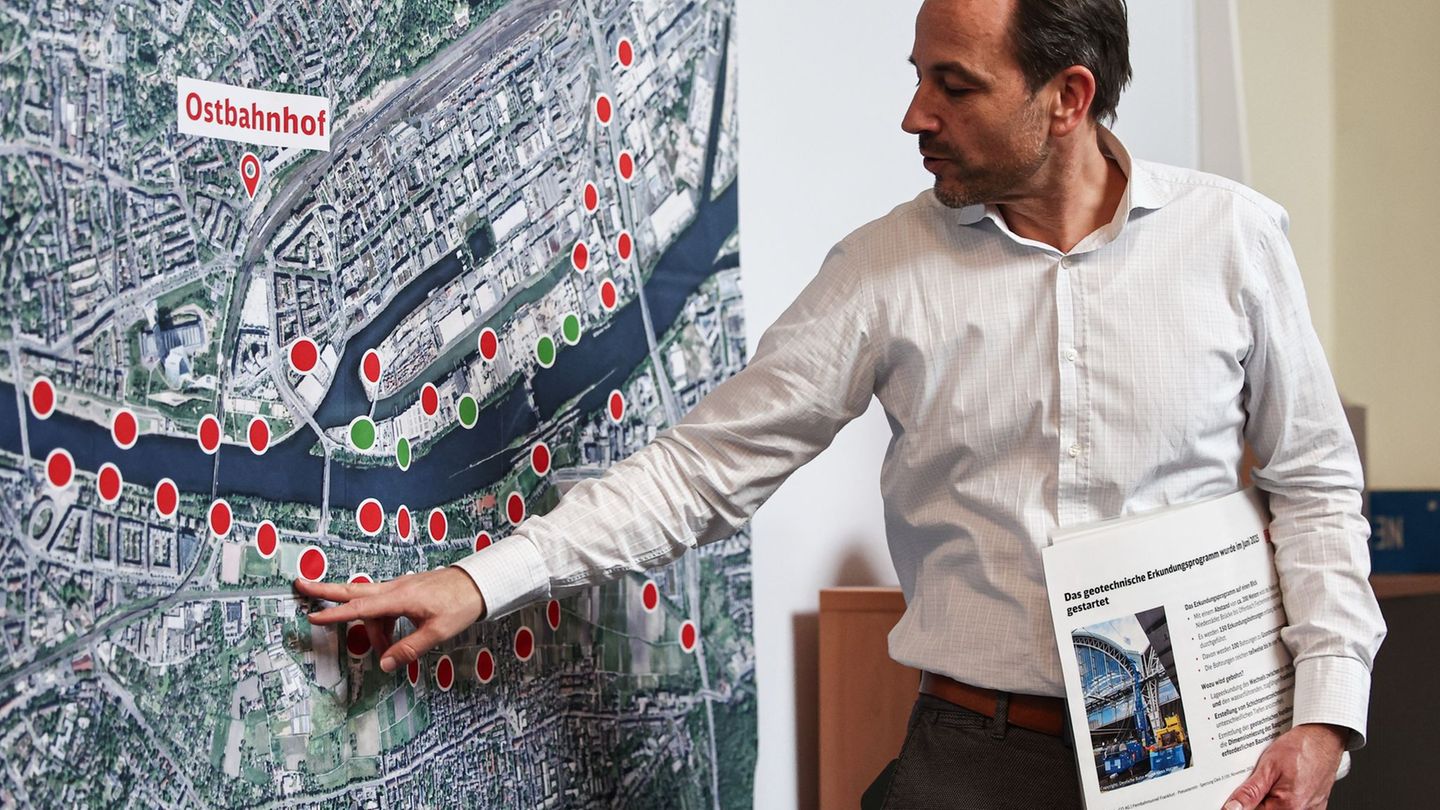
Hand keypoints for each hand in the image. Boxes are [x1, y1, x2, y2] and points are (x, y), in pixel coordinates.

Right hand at [293, 567, 486, 672]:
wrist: (478, 583)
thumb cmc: (460, 605)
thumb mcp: (437, 632)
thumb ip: (409, 649)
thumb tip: (384, 664)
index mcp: (400, 597)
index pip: (361, 607)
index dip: (336, 614)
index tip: (313, 615)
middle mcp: (394, 588)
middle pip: (353, 590)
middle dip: (325, 590)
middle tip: (299, 585)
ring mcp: (399, 587)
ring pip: (371, 606)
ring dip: (370, 629)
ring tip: (384, 652)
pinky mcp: (405, 591)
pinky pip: (383, 607)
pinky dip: (380, 623)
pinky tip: (391, 640)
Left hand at [1221, 723, 1347, 809]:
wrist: (1324, 738)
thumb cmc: (1301, 748)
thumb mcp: (1269, 766)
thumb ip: (1250, 791)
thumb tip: (1233, 807)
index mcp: (1288, 806)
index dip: (1243, 803)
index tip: (1236, 795)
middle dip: (1257, 799)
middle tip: (1257, 780)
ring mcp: (1310, 809)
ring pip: (1278, 808)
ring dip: (1270, 797)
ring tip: (1273, 779)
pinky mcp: (1315, 805)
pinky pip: (1293, 806)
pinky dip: (1282, 796)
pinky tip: (1282, 782)